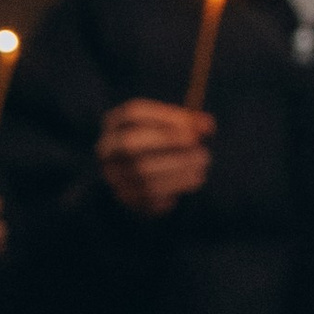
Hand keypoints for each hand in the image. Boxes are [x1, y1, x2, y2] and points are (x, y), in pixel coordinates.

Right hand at [96, 98, 213, 217]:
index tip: (193, 124)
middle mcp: (107, 152)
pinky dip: (177, 185)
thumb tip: (207, 125)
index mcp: (114, 125)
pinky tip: (194, 178)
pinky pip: (151, 195)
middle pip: (130, 144)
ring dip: (179, 165)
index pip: (132, 114)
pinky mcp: (127, 199)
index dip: (166, 117)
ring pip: (143, 172)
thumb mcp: (169, 127)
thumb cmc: (160, 145)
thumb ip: (187, 123)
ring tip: (202, 160)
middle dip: (167, 141)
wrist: (142, 180)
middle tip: (194, 142)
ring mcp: (114, 177)